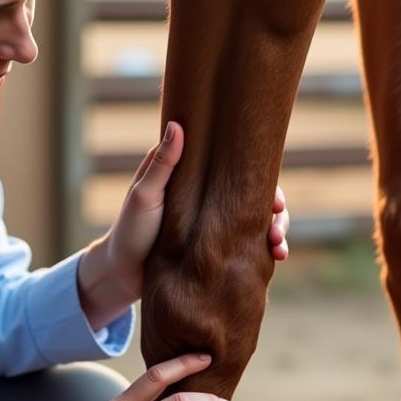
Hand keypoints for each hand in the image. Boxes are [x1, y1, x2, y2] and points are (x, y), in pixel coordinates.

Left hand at [100, 124, 291, 300]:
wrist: (121, 275)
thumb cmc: (129, 230)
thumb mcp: (144, 195)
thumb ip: (163, 164)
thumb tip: (178, 124)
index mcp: (191, 174)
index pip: (233, 164)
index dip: (257, 171)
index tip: (270, 184)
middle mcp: (209, 196)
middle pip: (254, 193)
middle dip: (274, 205)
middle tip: (278, 216)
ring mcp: (216, 222)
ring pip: (257, 219)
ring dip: (276, 229)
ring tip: (279, 248)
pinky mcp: (217, 245)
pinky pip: (248, 243)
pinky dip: (265, 249)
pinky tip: (276, 257)